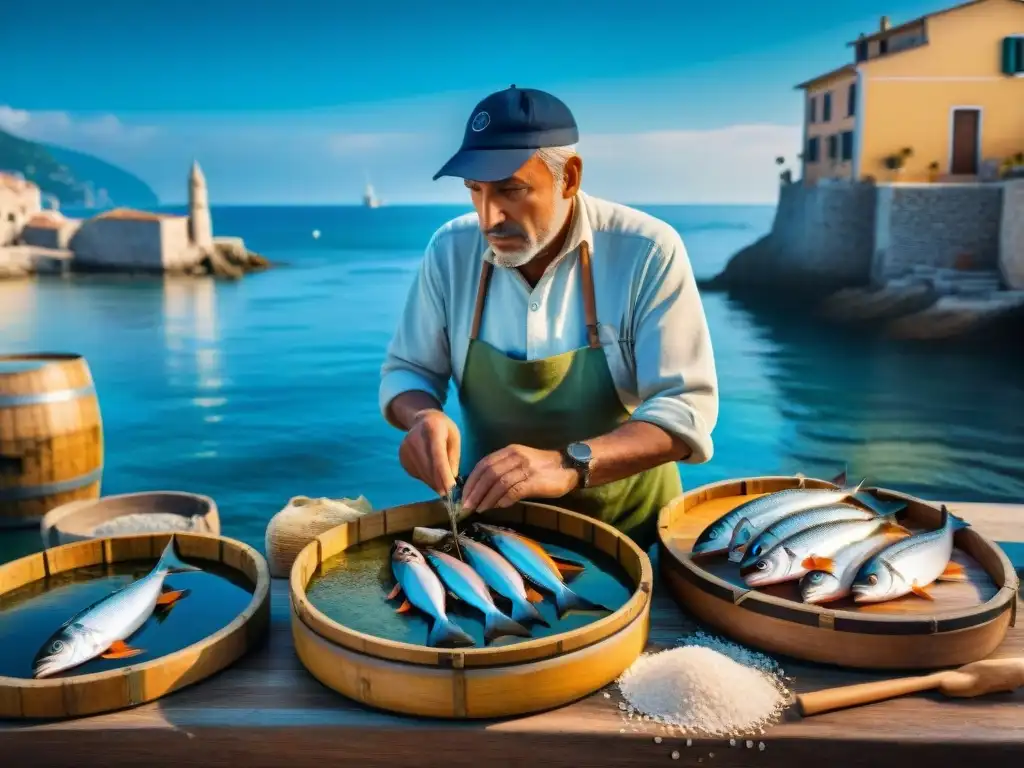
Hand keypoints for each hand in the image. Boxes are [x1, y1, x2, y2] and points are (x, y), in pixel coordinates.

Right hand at [398, 409, 460, 495]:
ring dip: (434, 483)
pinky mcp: (402, 457)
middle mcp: (415, 439)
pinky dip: (427, 478)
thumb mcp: (454, 437)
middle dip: (441, 483)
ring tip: (443, 481)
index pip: (438, 457)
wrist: (422, 419)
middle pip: (428, 468)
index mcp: (432, 430)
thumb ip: (453, 457)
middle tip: (451, 493)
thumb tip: (451, 479)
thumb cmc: (443, 428)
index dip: (444, 475)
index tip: (451, 490)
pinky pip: (417, 474)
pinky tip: (432, 470)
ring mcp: (405, 448)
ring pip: (422, 474)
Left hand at [461, 444, 578, 512]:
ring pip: (498, 482)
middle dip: (474, 491)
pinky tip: (497, 507)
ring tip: (478, 509)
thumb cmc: (542, 468)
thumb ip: (502, 471)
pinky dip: (503, 499)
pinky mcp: (535, 481)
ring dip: (486, 497)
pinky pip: (514, 490)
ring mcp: (525, 468)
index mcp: (509, 451)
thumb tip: (482, 491)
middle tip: (466, 506)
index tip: (463, 495)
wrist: (569, 466)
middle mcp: (515, 457)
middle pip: (488, 473)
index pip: (483, 464)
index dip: (471, 480)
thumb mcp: (520, 463)